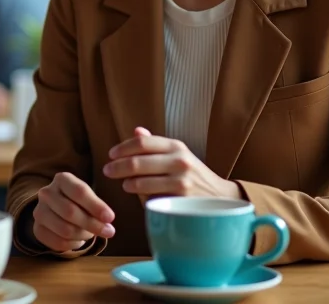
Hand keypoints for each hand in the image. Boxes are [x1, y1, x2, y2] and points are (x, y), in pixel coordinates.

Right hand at [29, 172, 115, 252]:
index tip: (110, 218)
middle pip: (70, 211)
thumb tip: (107, 223)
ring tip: (90, 234)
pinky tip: (78, 240)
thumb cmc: (79, 202)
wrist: (57, 210)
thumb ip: (98, 208)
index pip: (79, 192)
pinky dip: (73, 244)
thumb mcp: (89, 198)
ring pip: (64, 229)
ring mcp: (39, 212)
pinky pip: (58, 242)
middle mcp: (46, 193)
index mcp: (61, 179)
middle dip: (92, 224)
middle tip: (108, 232)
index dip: (96, 206)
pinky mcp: (37, 229)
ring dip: (83, 235)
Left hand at [103, 127, 242, 199]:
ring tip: (123, 184)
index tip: (111, 154)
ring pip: (141, 180)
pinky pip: (152, 197)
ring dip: (127, 183)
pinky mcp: (181, 198)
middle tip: (107, 170)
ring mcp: (181, 179)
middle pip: (138, 160)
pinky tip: (137, 195)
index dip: (122, 147)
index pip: (142, 142)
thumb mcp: (178, 154)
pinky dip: (141, 196)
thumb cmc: (193, 175)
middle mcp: (179, 159)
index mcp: (176, 145)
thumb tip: (136, 130)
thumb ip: (156, 145)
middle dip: (117, 166)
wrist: (221, 198)